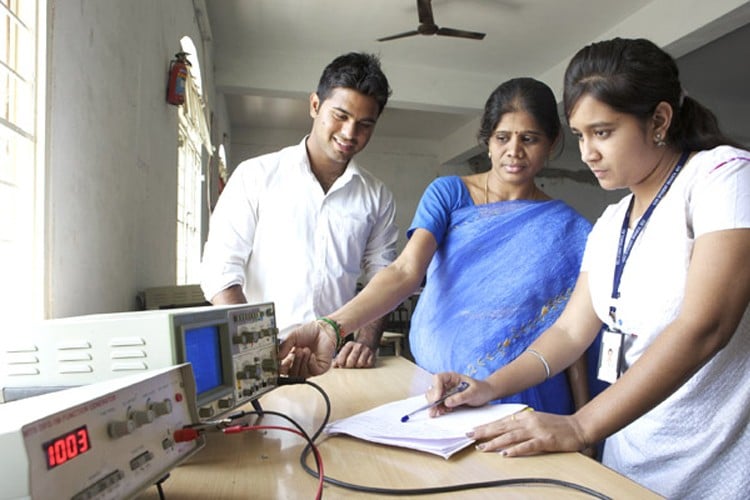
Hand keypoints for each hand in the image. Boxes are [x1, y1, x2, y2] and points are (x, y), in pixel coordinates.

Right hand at [278, 321, 336, 377]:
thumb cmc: (309, 332)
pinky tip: (311, 355)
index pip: (284, 370)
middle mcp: (301, 365)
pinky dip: (311, 363)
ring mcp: (310, 367)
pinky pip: (313, 371)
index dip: (282, 369)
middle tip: (296, 351)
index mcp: (292, 359)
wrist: (323, 329)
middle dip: (293, 364)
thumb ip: (284, 346)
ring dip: (302, 361)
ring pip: (302, 374)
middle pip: (292, 374)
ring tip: (305, 349)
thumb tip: (278, 357)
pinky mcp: (321, 368)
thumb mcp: (292, 337)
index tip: (280, 364)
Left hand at [332, 340, 376, 367]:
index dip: (340, 364)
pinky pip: (368, 364)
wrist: (368, 343)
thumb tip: (334, 366)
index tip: (341, 366)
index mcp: (349, 345)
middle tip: (349, 367)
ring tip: (356, 365)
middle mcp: (358, 346)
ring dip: (358, 366)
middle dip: (348, 366)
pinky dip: (365, 366)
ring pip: (360, 363)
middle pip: (350, 361)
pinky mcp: (373, 355)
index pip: (342, 357)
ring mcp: (366, 350)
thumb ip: (338, 358)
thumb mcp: (345, 351)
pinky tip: (363, 364)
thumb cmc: (353, 351)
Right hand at [426, 372, 491, 416]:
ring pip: (434, 398)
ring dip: (434, 406)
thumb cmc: (481, 389)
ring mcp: (446, 393)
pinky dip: (438, 409)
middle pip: (433, 389)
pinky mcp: (447, 401)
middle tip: (434, 410)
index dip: (436, 388)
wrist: (486, 394)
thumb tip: (447, 402)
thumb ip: (461, 397)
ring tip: (437, 413)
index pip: (439, 379)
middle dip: (433, 400)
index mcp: (451, 377)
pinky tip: (442, 413)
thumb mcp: (473, 392)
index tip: (437, 398)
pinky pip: (439, 405)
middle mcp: (446, 384)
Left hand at [468, 410, 588, 456]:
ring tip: (482, 447)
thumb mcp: (536, 420)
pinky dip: (516, 450)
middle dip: (484, 432)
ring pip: (511, 437)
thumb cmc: (556, 425)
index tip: (472, 430)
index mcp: (525, 416)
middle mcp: (528, 421)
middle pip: (502, 428)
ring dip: (495, 442)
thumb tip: (504, 430)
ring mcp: (536, 431)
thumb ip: (521, 424)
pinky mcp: (545, 440)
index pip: (501, 422)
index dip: (486, 426)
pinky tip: (505, 454)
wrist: (578, 427)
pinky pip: (528, 446)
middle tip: (469, 436)